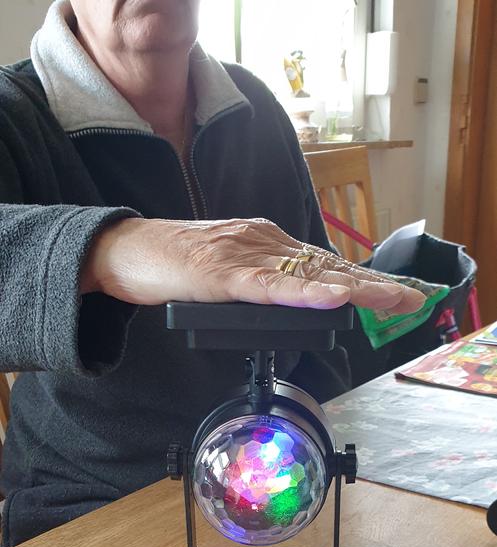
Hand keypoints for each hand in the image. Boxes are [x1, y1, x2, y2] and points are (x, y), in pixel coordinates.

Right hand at [81, 217, 424, 312]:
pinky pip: (269, 287)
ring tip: (390, 299)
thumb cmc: (169, 264)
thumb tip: (291, 302)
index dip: (361, 277)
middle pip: (326, 265)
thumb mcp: (225, 274)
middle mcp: (261, 242)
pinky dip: (305, 294)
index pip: (322, 262)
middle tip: (413, 297)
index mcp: (263, 243)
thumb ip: (258, 283)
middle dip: (372, 283)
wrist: (121, 250)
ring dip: (354, 288)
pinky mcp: (220, 274)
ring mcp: (242, 255)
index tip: (396, 291)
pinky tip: (332, 298)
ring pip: (307, 274)